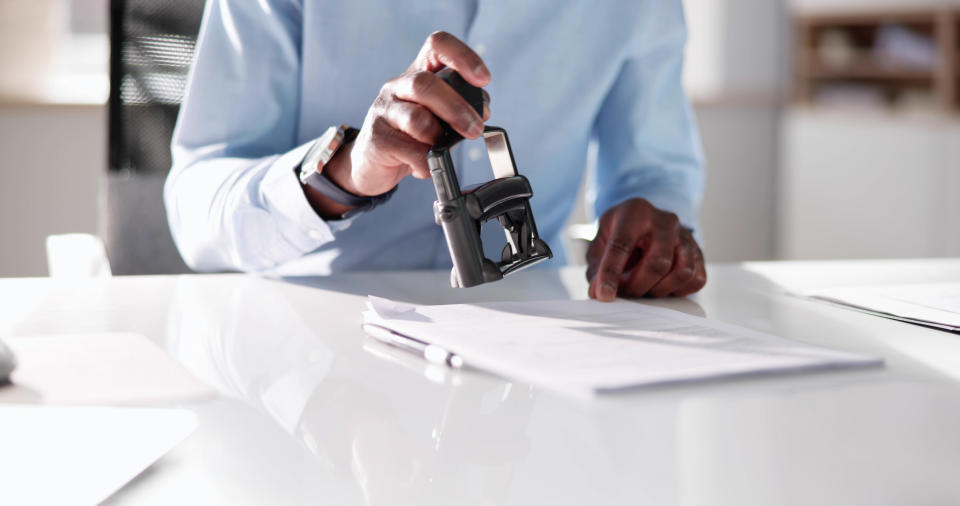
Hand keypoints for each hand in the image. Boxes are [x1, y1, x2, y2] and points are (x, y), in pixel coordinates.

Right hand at [321, 31, 490, 203]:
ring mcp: (384, 111)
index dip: (463, 57)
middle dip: (457, 108)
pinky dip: (425, 163)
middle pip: (426, 84)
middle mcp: (398, 86)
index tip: (483, 80)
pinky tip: (424, 167)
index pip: (437, 45)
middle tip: (475, 129)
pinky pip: (409, 150)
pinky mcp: (377, 138)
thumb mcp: (436, 115)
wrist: (372, 162)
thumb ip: (459, 108)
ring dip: (439, 138)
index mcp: (418, 73)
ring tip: (442, 150)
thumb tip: (483, 110)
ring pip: (417, 118)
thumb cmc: (410, 135)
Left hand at [586, 198, 705, 300]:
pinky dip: (678, 291)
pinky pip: (696, 280)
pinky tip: (662, 285)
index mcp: (636, 212)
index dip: (611, 273)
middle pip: (658, 263)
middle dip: (638, 286)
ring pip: (682, 272)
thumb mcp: (600, 243)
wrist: (646, 222)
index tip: (605, 295)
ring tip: (644, 288)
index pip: (622, 245)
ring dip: (659, 290)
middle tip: (625, 293)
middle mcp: (665, 220)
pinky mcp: (699, 253)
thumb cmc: (620, 233)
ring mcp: (686, 236)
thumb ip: (597, 268)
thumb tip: (599, 294)